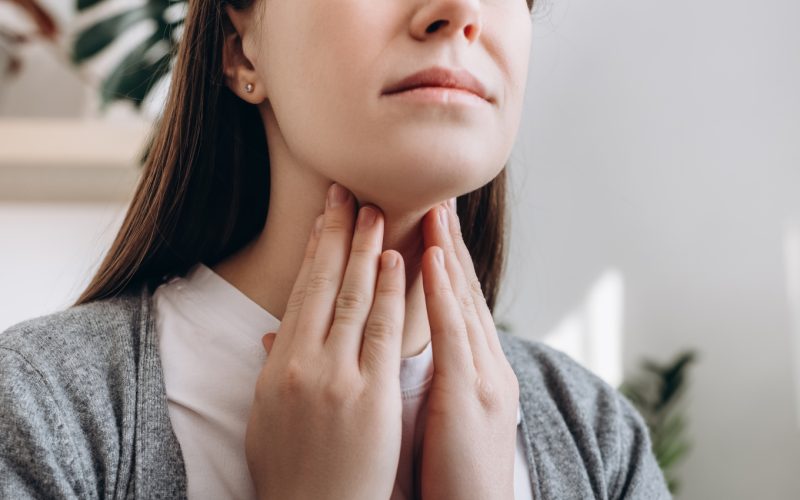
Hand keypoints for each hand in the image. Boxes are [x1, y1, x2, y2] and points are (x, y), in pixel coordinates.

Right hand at [245, 183, 405, 499]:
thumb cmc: (291, 468)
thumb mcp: (268, 415)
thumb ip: (276, 367)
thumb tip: (275, 333)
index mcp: (278, 365)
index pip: (301, 291)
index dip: (315, 249)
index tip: (325, 215)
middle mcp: (302, 363)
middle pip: (324, 284)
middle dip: (339, 234)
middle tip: (351, 193)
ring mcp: (336, 377)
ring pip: (353, 299)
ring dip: (366, 252)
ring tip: (377, 214)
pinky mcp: (370, 395)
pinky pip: (382, 333)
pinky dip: (389, 294)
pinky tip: (397, 263)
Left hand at [417, 199, 519, 499]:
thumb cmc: (445, 471)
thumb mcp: (431, 416)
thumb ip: (412, 378)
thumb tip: (378, 354)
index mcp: (473, 369)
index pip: (456, 304)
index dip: (442, 263)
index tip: (426, 225)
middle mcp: (484, 363)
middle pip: (464, 292)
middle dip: (449, 243)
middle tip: (437, 198)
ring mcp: (482, 374)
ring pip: (461, 300)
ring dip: (446, 251)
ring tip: (434, 208)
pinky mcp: (471, 392)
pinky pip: (454, 331)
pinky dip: (442, 291)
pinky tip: (430, 258)